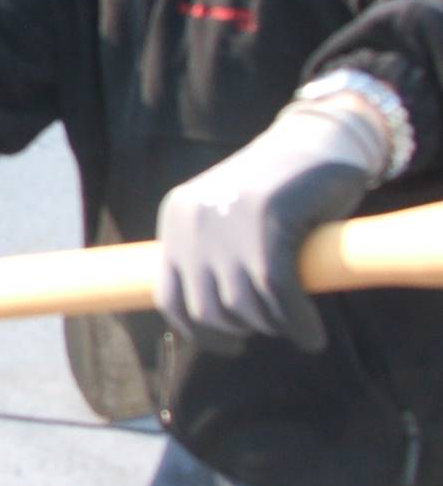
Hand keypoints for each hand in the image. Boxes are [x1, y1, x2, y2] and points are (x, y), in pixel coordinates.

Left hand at [154, 94, 389, 351]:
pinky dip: (297, 324)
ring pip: (244, 306)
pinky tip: (311, 336)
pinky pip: (278, 295)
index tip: (229, 344)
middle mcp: (194, 220)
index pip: (169, 297)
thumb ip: (209, 256)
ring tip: (294, 321)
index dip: (198, 331)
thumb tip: (208, 321)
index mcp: (177, 218)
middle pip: (207, 309)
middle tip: (270, 325)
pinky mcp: (269, 220)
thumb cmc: (276, 190)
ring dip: (273, 326)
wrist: (315, 141)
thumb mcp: (227, 219)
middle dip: (241, 330)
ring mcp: (230, 220)